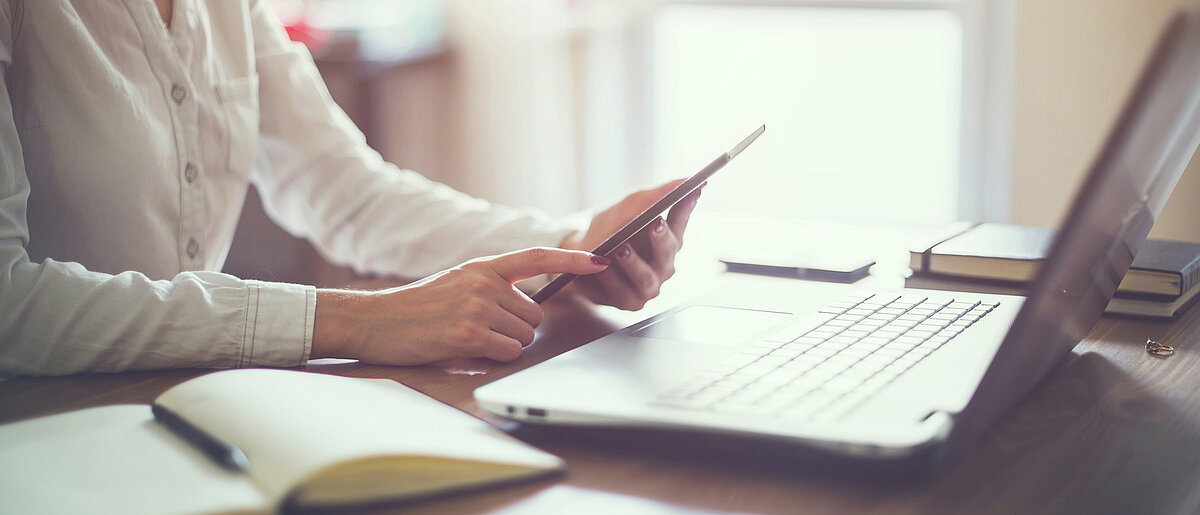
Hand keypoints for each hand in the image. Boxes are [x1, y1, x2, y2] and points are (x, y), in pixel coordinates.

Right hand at [311, 247, 609, 364]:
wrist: (375, 320)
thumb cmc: (418, 308)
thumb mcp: (459, 283)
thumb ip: (494, 287)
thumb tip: (530, 308)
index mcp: (484, 266)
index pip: (538, 256)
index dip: (572, 259)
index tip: (601, 260)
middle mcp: (484, 282)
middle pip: (535, 315)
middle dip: (517, 330)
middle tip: (482, 330)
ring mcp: (477, 306)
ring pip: (523, 337)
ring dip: (503, 345)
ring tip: (469, 338)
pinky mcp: (469, 333)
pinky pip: (507, 352)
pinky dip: (493, 357)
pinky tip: (466, 349)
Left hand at [561, 178, 700, 309]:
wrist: (577, 255)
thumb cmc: (606, 230)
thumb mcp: (626, 207)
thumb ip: (653, 195)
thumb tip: (684, 180)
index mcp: (666, 239)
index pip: (680, 221)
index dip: (687, 207)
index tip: (691, 192)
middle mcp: (662, 264)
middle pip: (668, 252)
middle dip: (661, 238)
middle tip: (654, 223)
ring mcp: (648, 285)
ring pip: (646, 277)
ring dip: (634, 262)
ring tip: (621, 248)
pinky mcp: (630, 301)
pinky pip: (623, 292)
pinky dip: (611, 278)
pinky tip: (602, 266)